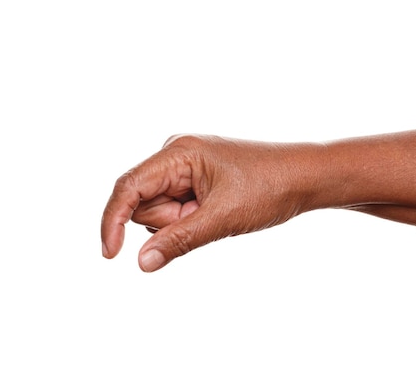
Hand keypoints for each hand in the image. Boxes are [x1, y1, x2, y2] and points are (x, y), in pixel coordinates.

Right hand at [101, 135, 324, 271]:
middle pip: (143, 203)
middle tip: (207, 216)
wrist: (304, 178)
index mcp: (178, 152)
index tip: (110, 255)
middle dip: (169, 222)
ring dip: (182, 222)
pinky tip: (216, 211)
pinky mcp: (194, 180)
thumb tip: (141, 263)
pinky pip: (176, 209)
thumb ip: (178, 240)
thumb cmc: (269, 187)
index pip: (128, 187)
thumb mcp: (222, 218)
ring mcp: (185, 167)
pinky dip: (191, 220)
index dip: (113, 220)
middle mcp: (175, 155)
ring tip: (217, 211)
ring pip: (159, 211)